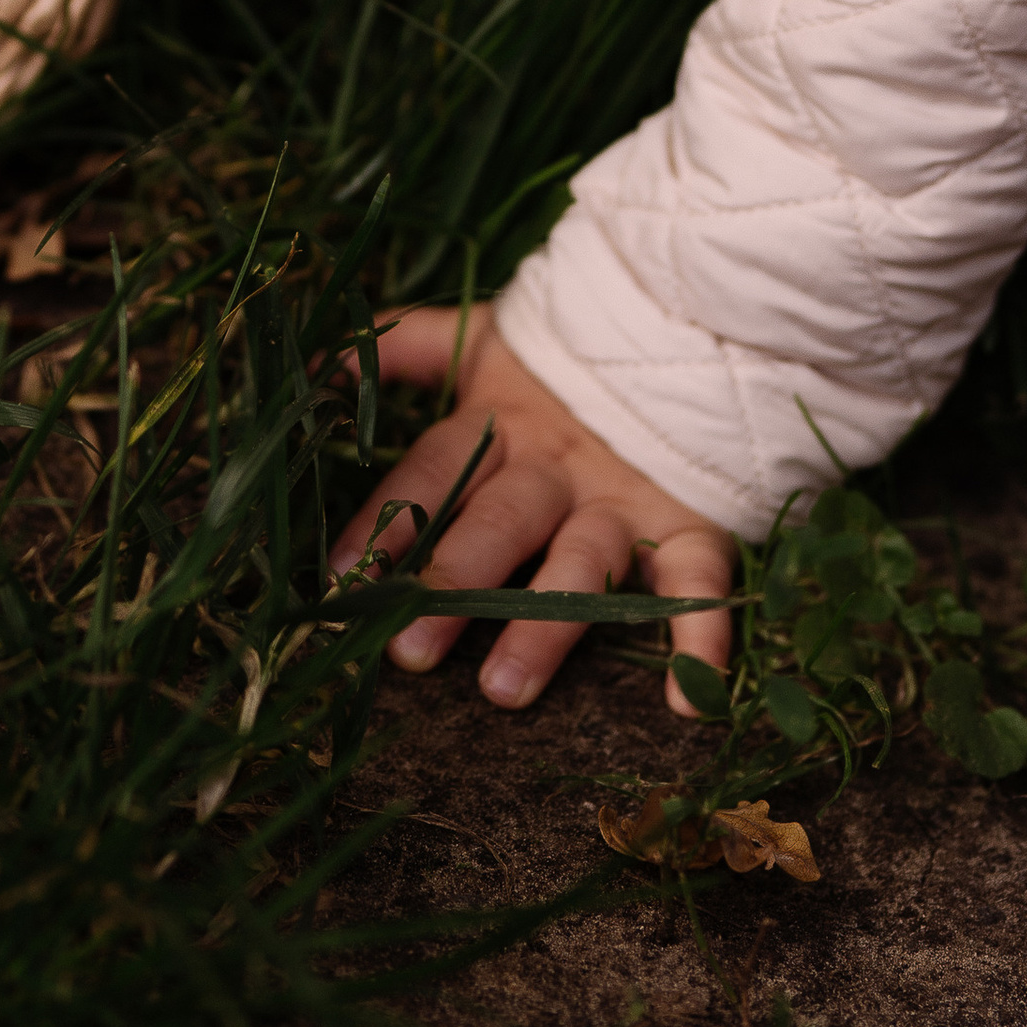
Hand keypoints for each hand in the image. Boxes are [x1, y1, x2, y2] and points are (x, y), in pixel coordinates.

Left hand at [328, 304, 732, 712]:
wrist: (688, 325)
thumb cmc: (565, 361)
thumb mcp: (488, 344)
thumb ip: (415, 350)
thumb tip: (326, 357)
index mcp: (502, 422)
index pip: (435, 470)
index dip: (389, 519)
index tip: (346, 578)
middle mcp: (559, 464)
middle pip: (503, 519)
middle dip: (457, 579)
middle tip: (410, 649)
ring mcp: (626, 495)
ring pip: (585, 559)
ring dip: (548, 625)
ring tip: (504, 689)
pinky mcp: (689, 520)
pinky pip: (700, 580)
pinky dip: (699, 637)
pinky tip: (685, 701)